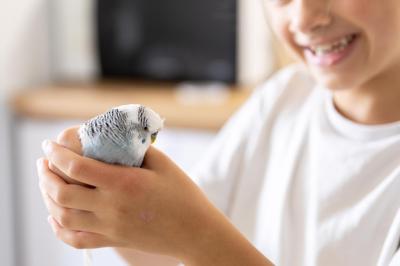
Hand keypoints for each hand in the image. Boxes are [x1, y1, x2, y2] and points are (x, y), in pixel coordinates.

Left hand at [37, 127, 219, 261]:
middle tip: (44, 162)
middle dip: (46, 175)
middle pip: (62, 192)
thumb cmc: (183, 194)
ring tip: (47, 183)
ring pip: (64, 216)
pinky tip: (55, 216)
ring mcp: (110, 227)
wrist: (195, 231)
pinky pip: (76, 240)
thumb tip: (115, 138)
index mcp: (124, 183)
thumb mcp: (163, 164)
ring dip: (48, 198)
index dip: (57, 154)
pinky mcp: (113, 240)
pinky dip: (59, 228)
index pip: (77, 167)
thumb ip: (136, 150)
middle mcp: (112, 207)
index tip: (49, 145)